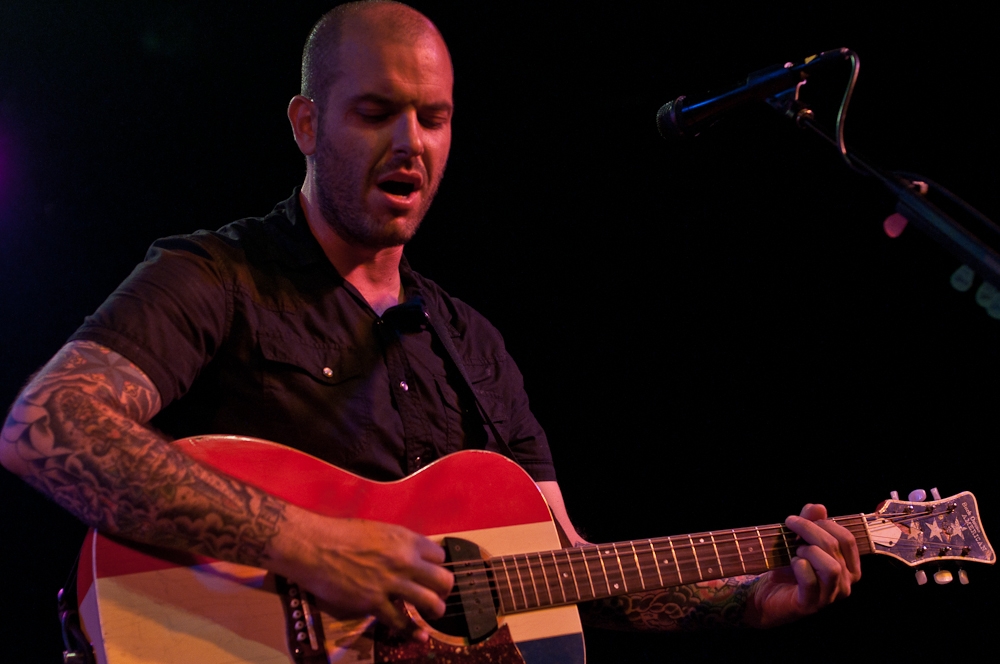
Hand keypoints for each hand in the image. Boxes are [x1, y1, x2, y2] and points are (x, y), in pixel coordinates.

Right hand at [271, 506, 454, 639]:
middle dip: (444, 590)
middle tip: (438, 594)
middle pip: (443, 580)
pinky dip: (412, 631)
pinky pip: (401, 621)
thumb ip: (397, 543)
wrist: (315, 546)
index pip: (440, 555)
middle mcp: (404, 561)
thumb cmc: (341, 534)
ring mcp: (390, 583)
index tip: (432, 572)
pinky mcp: (374, 603)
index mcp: (405, 540)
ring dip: (435, 610)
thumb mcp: (378, 530)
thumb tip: (407, 554)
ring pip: (430, 602)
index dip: (437, 565)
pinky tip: (420, 637)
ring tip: (433, 613)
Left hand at [744, 503, 860, 627]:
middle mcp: (845, 584)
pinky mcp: (810, 605)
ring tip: (794, 550)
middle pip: (835, 547)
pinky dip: (800, 567)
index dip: (825, 523)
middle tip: (790, 524)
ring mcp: (829, 597)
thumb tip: (819, 507)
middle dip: (810, 530)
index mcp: (848, 567)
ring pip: (831, 567)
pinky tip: (792, 563)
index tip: (800, 519)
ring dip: (809, 551)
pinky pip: (811, 582)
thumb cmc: (789, 568)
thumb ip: (810, 523)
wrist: (766, 595)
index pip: (848, 539)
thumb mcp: (800, 541)